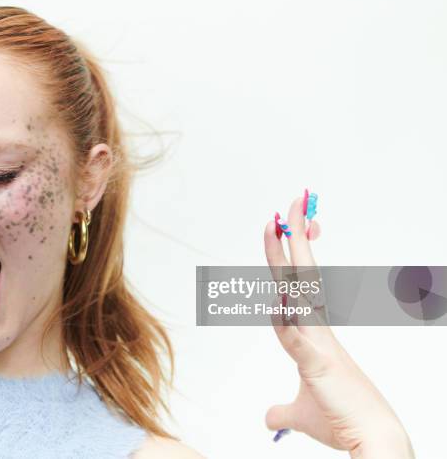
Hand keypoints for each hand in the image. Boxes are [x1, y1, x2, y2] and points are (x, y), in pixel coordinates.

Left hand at [263, 195, 413, 457]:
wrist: (372, 441)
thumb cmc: (342, 420)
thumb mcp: (300, 413)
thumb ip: (282, 408)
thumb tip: (268, 416)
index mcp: (312, 333)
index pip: (296, 287)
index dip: (289, 258)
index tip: (285, 229)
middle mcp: (317, 330)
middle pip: (300, 276)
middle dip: (293, 238)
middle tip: (290, 204)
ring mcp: (318, 343)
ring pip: (299, 292)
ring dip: (287, 258)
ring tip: (279, 224)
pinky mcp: (316, 364)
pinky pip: (295, 337)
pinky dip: (284, 318)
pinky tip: (275, 296)